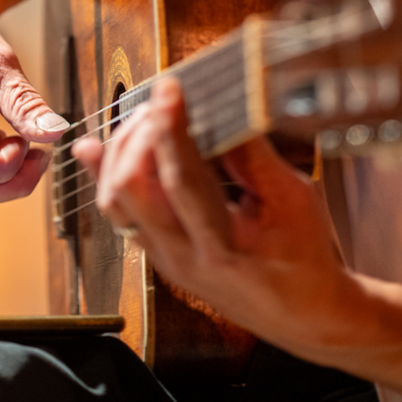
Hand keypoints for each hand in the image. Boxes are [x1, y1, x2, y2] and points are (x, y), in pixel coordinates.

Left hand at [72, 78, 348, 348]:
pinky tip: (97, 148)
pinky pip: (119, 213)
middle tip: (160, 102)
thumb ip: (254, 157)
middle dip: (138, 135)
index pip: (183, 179)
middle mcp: (184, 256)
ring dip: (120, 153)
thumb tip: (222, 110)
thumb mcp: (294, 200)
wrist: (301, 312)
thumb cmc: (305, 257)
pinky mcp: (158, 256)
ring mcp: (166, 259)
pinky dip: (107, 175)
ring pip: (116, 202)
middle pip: (133, 190)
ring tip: (142, 118)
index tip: (168, 89)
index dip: (171, 129)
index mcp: (224, 246)